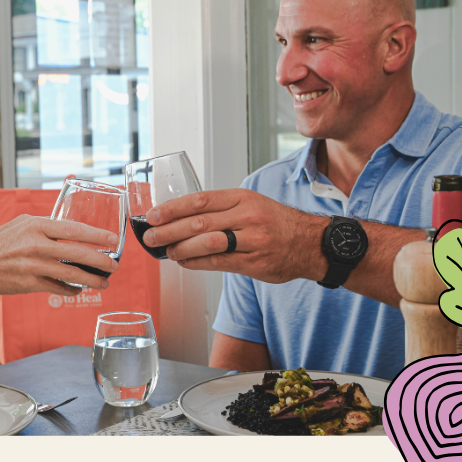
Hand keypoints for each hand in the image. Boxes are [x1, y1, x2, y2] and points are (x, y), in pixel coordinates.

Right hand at [0, 215, 119, 295]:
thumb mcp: (20, 224)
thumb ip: (44, 224)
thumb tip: (69, 226)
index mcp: (36, 226)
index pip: (74, 229)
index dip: (97, 235)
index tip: (113, 240)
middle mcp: (36, 245)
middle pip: (78, 253)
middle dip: (101, 260)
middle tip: (115, 265)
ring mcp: (34, 266)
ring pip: (71, 274)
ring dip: (92, 279)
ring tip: (104, 282)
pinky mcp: (30, 284)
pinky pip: (58, 288)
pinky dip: (71, 290)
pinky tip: (79, 289)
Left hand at [143, 189, 317, 283]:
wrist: (310, 243)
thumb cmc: (275, 223)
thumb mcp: (250, 203)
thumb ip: (220, 208)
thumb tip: (180, 216)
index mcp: (242, 198)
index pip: (200, 200)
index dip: (173, 208)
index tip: (153, 215)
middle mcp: (247, 216)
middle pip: (199, 222)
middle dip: (169, 230)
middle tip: (150, 236)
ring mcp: (252, 240)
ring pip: (207, 243)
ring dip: (181, 248)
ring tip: (166, 251)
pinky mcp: (255, 262)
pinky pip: (218, 262)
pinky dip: (197, 263)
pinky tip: (184, 262)